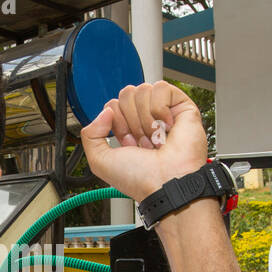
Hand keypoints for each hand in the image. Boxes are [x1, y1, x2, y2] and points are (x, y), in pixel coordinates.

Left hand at [79, 81, 207, 200]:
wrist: (164, 183)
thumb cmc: (139, 177)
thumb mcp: (99, 161)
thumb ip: (90, 134)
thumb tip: (106, 111)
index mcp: (128, 129)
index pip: (113, 105)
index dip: (117, 124)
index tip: (128, 144)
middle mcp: (145, 119)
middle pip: (126, 94)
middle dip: (130, 121)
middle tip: (143, 142)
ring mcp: (164, 112)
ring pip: (142, 90)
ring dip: (145, 120)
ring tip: (156, 139)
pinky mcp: (181, 107)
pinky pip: (161, 88)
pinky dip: (160, 109)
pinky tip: (167, 127)